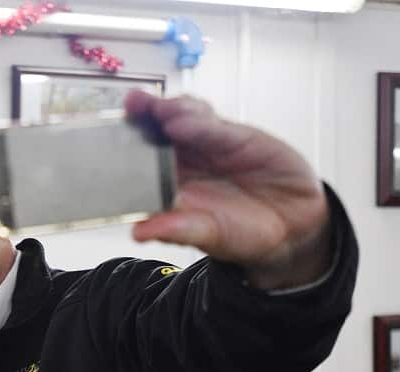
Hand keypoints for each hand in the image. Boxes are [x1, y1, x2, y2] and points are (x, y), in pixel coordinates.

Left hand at [125, 90, 331, 289]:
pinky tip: (184, 118)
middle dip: (143, 115)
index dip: (124, 144)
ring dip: (168, 110)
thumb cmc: (242, 233)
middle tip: (132, 107)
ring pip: (183, 117)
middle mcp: (182, 160)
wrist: (291, 227)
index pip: (138, 158)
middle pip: (157, 129)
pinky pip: (213, 123)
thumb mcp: (208, 236)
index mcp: (165, 183)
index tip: (108, 137)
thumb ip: (176, 230)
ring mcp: (206, 144)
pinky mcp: (234, 135)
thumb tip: (139, 232)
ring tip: (158, 111)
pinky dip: (199, 119)